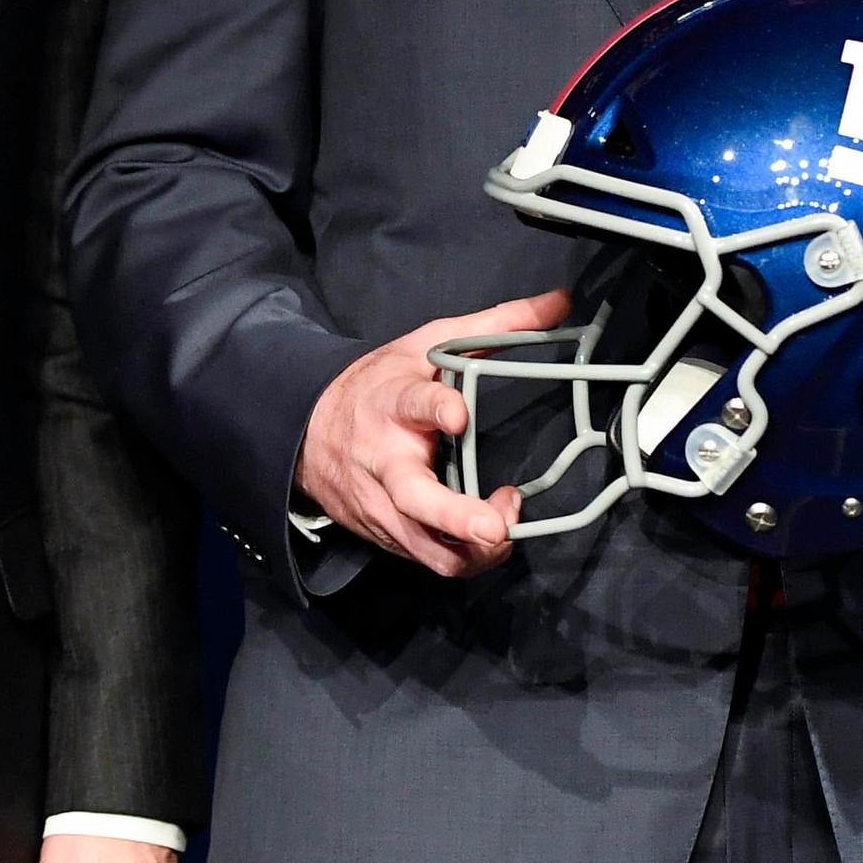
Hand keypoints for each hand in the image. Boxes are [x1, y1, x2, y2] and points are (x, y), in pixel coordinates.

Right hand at [295, 292, 569, 575]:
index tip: (458, 414)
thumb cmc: (376, 385)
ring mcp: (381, 504)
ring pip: (425, 547)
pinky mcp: (384, 535)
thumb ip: (494, 326)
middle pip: (415, 498)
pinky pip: (428, 559)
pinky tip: (486, 536)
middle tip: (493, 526)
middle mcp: (384, 460)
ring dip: (473, 550)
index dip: (435, 408)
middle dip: (456, 517)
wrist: (305, 431)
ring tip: (504, 526)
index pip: (412, 403)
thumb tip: (558, 303)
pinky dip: (463, 557)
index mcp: (392, 403)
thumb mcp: (425, 344)